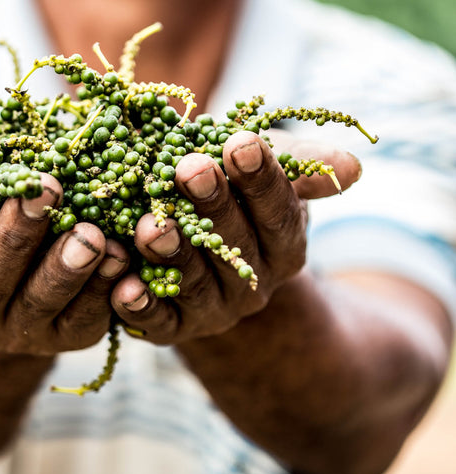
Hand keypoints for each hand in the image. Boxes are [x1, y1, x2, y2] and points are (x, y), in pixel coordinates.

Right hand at [0, 118, 128, 355]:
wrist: (5, 302)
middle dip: (15, 234)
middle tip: (45, 188)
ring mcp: (21, 330)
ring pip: (41, 303)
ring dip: (65, 268)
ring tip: (91, 233)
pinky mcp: (68, 337)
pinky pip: (87, 318)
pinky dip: (105, 290)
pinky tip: (122, 258)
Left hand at [111, 130, 360, 343]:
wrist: (194, 246)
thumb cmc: (232, 191)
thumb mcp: (266, 170)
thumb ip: (303, 165)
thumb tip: (351, 168)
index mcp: (284, 246)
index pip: (279, 213)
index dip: (262, 180)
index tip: (241, 143)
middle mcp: (253, 285)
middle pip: (234, 245)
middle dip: (213, 205)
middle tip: (190, 167)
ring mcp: (213, 310)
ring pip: (195, 283)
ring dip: (172, 254)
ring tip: (149, 224)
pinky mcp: (173, 330)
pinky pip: (158, 324)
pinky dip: (139, 308)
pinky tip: (121, 287)